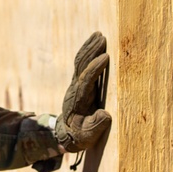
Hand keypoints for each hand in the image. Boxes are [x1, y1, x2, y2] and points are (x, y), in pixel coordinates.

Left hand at [55, 32, 111, 151]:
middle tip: (102, 38)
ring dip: (89, 48)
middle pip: (81, 66)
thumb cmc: (79, 136)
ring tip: (99, 34)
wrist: (66, 134)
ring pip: (80, 62)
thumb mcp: (87, 137)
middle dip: (91, 51)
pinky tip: (94, 42)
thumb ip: (95, 127)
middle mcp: (75, 89)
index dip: (95, 69)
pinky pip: (81, 63)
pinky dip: (87, 51)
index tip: (105, 57)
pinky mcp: (78, 82)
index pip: (86, 81)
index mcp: (79, 101)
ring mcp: (75, 84)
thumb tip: (106, 115)